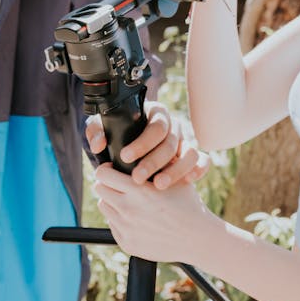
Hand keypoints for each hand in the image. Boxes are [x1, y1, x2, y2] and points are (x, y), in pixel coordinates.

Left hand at [85, 102, 209, 188]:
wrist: (134, 149)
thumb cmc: (119, 134)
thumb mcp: (105, 128)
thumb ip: (97, 131)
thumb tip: (98, 144)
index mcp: (156, 114)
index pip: (155, 126)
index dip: (142, 142)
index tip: (125, 156)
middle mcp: (173, 127)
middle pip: (171, 143)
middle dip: (154, 161)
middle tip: (137, 178)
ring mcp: (185, 142)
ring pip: (190, 153)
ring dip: (176, 170)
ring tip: (158, 186)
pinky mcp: (193, 157)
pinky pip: (202, 162)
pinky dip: (197, 171)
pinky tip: (185, 184)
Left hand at [94, 164, 214, 264]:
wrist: (196, 239)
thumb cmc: (187, 204)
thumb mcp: (175, 177)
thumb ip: (157, 162)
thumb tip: (140, 147)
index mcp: (138, 190)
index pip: (103, 174)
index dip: (106, 169)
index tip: (112, 169)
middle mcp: (129, 209)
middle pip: (99, 189)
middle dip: (107, 184)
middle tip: (118, 184)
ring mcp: (126, 228)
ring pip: (104, 206)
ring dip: (112, 201)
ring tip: (127, 200)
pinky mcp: (127, 242)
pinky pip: (112, 225)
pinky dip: (119, 219)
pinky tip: (135, 218)